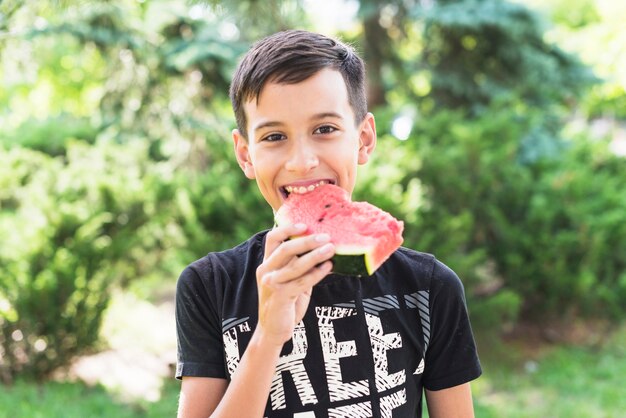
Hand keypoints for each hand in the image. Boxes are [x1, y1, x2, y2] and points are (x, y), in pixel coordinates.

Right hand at [256, 223, 334, 345]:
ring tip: (331, 249)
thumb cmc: (285, 302)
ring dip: (315, 255)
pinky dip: (317, 274)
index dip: (287, 228)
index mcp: (266, 263)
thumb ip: (299, 265)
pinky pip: (302, 282)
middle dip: (307, 241)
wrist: (273, 330)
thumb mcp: (290, 280)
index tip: (305, 224)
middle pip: (286, 249)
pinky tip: (329, 267)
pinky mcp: (280, 297)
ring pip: (295, 265)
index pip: (272, 239)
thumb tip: (322, 248)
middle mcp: (266, 271)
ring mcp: (272, 284)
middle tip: (326, 237)